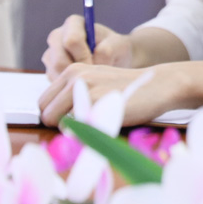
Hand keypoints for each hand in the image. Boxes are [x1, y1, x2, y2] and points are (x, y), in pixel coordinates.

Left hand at [37, 62, 178, 126]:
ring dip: (72, 128)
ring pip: (57, 121)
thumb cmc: (127, 90)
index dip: (55, 115)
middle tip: (83, 124)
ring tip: (95, 122)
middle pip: (46, 112)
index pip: (43, 102)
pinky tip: (102, 124)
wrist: (159, 85)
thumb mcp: (97, 83)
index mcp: (72, 71)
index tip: (72, 120)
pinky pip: (75, 127)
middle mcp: (75, 77)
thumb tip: (50, 119)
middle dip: (59, 124)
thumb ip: (73, 95)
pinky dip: (84, 132)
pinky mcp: (96, 104)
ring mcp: (84, 90)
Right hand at [43, 15, 132, 79]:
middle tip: (93, 78)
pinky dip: (70, 87)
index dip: (83, 56)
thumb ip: (107, 49)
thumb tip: (94, 58)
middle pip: (59, 61)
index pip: (71, 41)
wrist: (112, 58)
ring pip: (56, 74)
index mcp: (74, 24)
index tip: (95, 66)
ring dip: (73, 81)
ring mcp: (51, 54)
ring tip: (90, 79)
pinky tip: (83, 82)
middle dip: (77, 73)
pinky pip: (56, 84)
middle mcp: (57, 36)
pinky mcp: (49, 70)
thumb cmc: (115, 48)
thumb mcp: (119, 45)